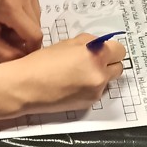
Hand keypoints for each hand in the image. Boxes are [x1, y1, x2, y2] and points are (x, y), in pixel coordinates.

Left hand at [0, 0, 42, 61]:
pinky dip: (24, 17)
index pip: (34, 36)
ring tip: (5, 22)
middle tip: (4, 33)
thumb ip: (6, 54)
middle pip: (37, 28)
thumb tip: (24, 61)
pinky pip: (35, 10)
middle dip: (23, 36)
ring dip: (24, 27)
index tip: (21, 53)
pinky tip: (10, 13)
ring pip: (37, 20)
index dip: (30, 48)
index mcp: (10, 5)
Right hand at [7, 34, 125, 113]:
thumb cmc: (42, 62)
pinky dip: (90, 87)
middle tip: (92, 61)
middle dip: (109, 63)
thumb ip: (89, 43)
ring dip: (100, 76)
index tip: (103, 50)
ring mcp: (96, 91)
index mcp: (95, 56)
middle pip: (119, 67)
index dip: (111, 49)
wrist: (26, 87)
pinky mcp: (89, 103)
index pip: (119, 50)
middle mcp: (100, 75)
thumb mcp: (67, 43)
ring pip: (108, 81)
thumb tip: (101, 45)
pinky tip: (73, 84)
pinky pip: (98, 92)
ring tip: (79, 74)